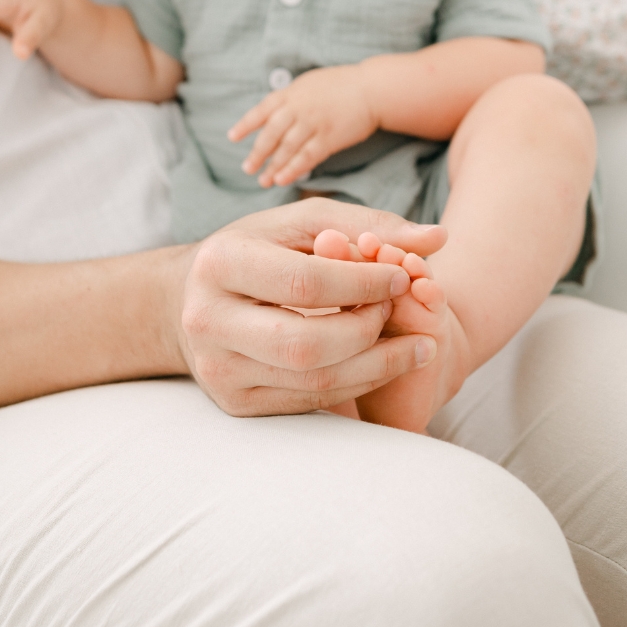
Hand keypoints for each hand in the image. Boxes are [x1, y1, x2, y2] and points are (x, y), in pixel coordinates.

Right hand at [176, 198, 447, 415]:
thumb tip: (438, 238)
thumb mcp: (299, 224)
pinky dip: (355, 384)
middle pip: (307, 344)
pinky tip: (379, 363)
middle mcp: (206, 321)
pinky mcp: (233, 402)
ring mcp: (217, 368)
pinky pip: (308, 401)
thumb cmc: (255, 252)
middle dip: (370, 332)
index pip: (305, 283)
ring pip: (313, 380)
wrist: (188, 300)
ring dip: (377, 366)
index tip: (401, 277)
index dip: (365, 284)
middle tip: (401, 313)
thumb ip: (368, 224)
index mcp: (218, 264)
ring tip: (414, 346)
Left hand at [229, 64, 379, 188]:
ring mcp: (313, 124)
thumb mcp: (307, 84)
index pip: (261, 111)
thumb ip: (288, 98)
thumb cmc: (338, 85)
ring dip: (273, 166)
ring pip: (287, 148)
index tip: (232, 138)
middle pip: (271, 134)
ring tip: (263, 181)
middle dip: (257, 153)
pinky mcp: (329, 138)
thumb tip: (269, 114)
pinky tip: (283, 179)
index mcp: (289, 94)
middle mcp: (297, 109)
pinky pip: (307, 157)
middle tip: (246, 169)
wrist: (371, 89)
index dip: (245, 125)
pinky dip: (293, 169)